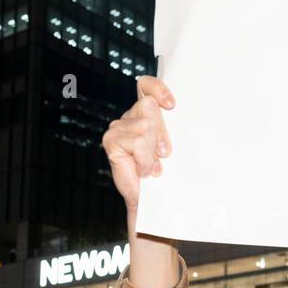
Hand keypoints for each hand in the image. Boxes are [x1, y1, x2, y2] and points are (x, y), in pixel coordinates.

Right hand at [103, 76, 175, 212]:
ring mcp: (118, 128)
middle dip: (162, 132)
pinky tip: (143, 170)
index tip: (172, 105)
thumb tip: (176, 113)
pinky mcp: (112, 141)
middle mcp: (129, 117)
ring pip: (146, 126)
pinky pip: (138, 142)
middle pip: (150, 106)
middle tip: (164, 154)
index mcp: (143, 114)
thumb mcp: (170, 146)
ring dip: (153, 150)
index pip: (145, 86)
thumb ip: (170, 128)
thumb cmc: (164, 174)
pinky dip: (145, 159)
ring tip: (152, 165)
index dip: (157, 89)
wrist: (151, 200)